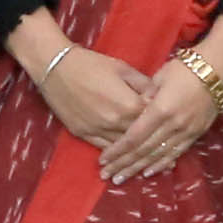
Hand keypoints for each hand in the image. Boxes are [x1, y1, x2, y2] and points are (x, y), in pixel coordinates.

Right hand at [19, 30, 151, 148]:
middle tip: (164, 144)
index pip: (153, 120)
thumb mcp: (122, 68)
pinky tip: (123, 157)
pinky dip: (114, 153)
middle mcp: (116, 122)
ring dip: (135, 152)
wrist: (55, 67)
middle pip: (140, 137)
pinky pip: (104, 148)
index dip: (161, 120)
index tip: (167, 122)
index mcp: (129, 105)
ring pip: (123, 148)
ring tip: (150, 158)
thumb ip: (144, 84)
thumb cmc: (90, 64)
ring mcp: (98, 131)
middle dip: (151, 139)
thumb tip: (158, 97)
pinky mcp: (83, 134)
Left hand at [98, 19, 222, 183]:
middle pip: (144, 150)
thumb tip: (132, 110)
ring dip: (139, 169)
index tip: (103, 159)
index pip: (135, 136)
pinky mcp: (196, 134)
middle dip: (124, 164)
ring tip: (122, 179)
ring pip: (158, 155)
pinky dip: (160, 164)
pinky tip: (148, 173)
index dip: (118, 150)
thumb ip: (144, 96)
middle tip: (107, 175)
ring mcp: (186, 131)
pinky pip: (175, 153)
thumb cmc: (185, 68)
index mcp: (161, 109)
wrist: (219, 69)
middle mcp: (173, 125)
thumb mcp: (159, 78)